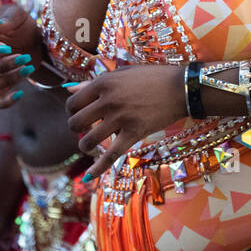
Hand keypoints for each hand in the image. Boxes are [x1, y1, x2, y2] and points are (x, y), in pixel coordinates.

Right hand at [0, 6, 43, 103]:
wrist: (38, 42)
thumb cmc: (24, 25)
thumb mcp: (18, 15)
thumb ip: (8, 17)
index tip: (7, 48)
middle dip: (1, 66)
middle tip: (23, 58)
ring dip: (7, 80)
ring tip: (27, 68)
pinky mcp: (0, 87)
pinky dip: (5, 102)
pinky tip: (20, 93)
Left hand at [65, 65, 187, 180]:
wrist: (181, 88)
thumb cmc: (152, 77)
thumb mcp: (121, 74)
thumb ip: (94, 83)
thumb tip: (69, 89)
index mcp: (103, 83)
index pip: (73, 103)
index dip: (71, 112)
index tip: (78, 115)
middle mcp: (108, 100)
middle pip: (76, 123)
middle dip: (75, 129)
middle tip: (84, 129)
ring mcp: (121, 118)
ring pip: (88, 141)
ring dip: (85, 146)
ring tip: (90, 144)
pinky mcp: (134, 133)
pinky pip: (111, 155)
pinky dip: (98, 168)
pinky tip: (88, 176)